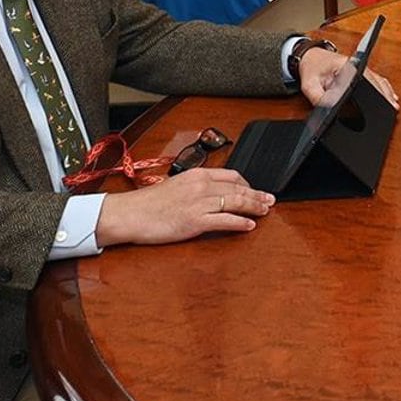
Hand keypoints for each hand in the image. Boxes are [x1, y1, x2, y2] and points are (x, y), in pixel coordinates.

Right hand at [94, 167, 273, 246]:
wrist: (130, 214)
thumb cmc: (148, 203)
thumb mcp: (176, 185)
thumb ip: (196, 186)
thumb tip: (212, 193)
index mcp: (197, 174)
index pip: (231, 175)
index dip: (247, 183)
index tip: (255, 190)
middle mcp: (201, 185)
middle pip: (238, 188)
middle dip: (257, 195)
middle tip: (270, 200)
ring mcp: (199, 203)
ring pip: (235, 202)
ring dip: (254, 207)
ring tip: (265, 211)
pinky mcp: (195, 221)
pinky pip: (225, 221)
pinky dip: (240, 222)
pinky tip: (249, 225)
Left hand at [298, 45, 399, 109]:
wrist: (309, 56)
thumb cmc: (311, 67)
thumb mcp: (309, 85)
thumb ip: (318, 97)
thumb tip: (330, 110)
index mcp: (346, 65)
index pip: (364, 77)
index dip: (375, 88)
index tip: (383, 98)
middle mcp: (355, 65)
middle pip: (374, 79)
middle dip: (383, 93)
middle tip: (391, 106)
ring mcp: (358, 68)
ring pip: (376, 79)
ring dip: (385, 91)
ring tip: (392, 104)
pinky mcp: (357, 72)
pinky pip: (374, 79)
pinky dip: (382, 87)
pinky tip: (388, 96)